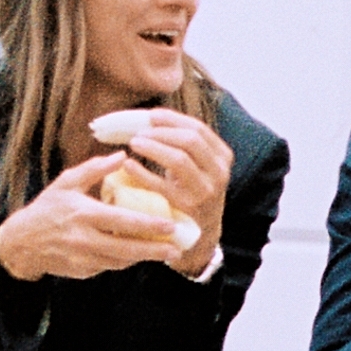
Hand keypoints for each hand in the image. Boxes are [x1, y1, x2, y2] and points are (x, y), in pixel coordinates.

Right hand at [0, 152, 192, 282]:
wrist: (22, 243)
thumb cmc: (47, 208)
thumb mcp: (67, 182)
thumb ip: (95, 169)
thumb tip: (122, 155)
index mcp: (83, 214)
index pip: (122, 221)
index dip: (148, 225)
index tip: (170, 225)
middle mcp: (84, 239)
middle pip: (127, 249)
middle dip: (154, 250)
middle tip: (177, 249)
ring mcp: (83, 259)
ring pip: (121, 261)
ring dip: (143, 257)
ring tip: (165, 252)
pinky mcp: (83, 271)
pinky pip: (110, 266)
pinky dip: (126, 260)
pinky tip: (139, 253)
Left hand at [107, 108, 231, 273]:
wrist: (200, 236)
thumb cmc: (192, 193)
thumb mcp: (198, 167)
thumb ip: (184, 144)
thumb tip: (151, 116)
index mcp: (222, 157)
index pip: (198, 128)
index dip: (172, 119)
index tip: (150, 115)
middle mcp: (219, 173)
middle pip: (190, 140)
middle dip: (161, 132)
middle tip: (138, 132)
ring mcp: (205, 192)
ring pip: (179, 159)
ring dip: (153, 147)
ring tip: (133, 143)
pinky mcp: (187, 208)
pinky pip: (161, 185)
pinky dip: (142, 172)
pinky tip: (128, 166)